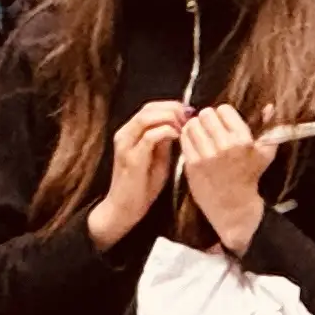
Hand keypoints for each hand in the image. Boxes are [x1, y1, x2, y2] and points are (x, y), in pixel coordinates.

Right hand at [88, 99, 189, 247]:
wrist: (123, 209)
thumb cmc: (141, 186)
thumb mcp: (157, 159)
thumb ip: (164, 143)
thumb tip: (179, 127)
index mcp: (129, 132)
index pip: (150, 107)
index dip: (171, 106)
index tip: (190, 113)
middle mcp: (124, 134)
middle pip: (149, 108)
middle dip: (173, 109)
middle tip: (191, 117)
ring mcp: (126, 145)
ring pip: (147, 117)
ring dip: (170, 118)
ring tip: (185, 126)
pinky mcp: (131, 158)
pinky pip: (150, 136)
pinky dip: (167, 132)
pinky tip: (178, 138)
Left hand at [180, 102, 276, 253]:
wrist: (234, 207)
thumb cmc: (249, 177)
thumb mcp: (264, 153)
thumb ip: (268, 127)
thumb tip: (270, 106)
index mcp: (243, 141)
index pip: (223, 110)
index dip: (222, 114)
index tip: (223, 123)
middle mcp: (224, 147)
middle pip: (205, 114)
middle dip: (207, 119)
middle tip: (210, 129)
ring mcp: (206, 156)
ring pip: (191, 125)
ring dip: (195, 128)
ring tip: (202, 136)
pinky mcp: (192, 164)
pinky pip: (183, 139)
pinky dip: (187, 138)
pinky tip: (195, 145)